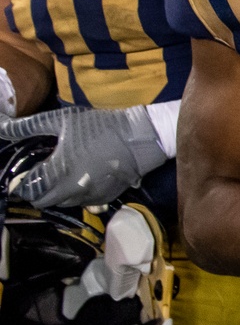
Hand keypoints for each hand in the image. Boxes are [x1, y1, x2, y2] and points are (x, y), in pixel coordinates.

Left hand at [0, 105, 168, 208]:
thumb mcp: (63, 120)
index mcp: (57, 172)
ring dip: (56, 194)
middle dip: (37, 191)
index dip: (20, 184)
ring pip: (62, 204)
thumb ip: (28, 127)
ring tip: (59, 177)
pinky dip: (75, 195)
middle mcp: (70, 191)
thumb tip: (1, 127)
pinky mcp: (104, 198)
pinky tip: (79, 179)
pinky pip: (81, 203)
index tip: (22, 175)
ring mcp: (89, 197)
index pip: (28, 190)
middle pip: (43, 202)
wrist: (141, 137)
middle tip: (39, 176)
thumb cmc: (100, 127)